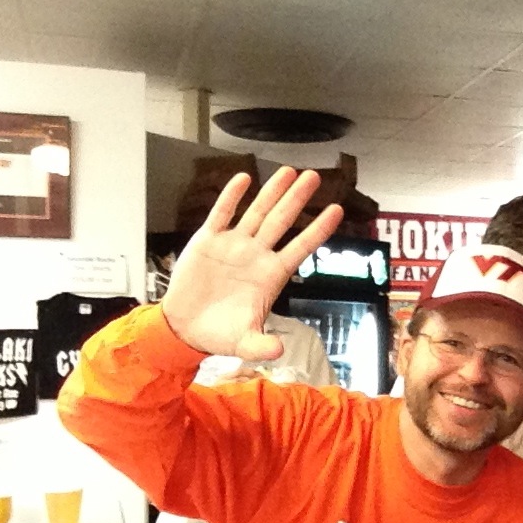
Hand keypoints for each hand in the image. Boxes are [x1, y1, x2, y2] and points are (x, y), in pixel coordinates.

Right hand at [162, 167, 342, 357]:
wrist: (184, 327)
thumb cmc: (219, 333)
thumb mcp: (243, 343)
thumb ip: (261, 345)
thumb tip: (278, 351)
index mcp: (271, 276)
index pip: (301, 247)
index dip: (318, 230)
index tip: (337, 210)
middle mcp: (256, 256)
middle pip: (282, 222)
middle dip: (297, 199)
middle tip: (315, 176)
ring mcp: (233, 245)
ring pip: (256, 212)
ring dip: (271, 192)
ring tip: (288, 171)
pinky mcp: (208, 241)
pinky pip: (222, 214)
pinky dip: (231, 197)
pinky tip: (244, 179)